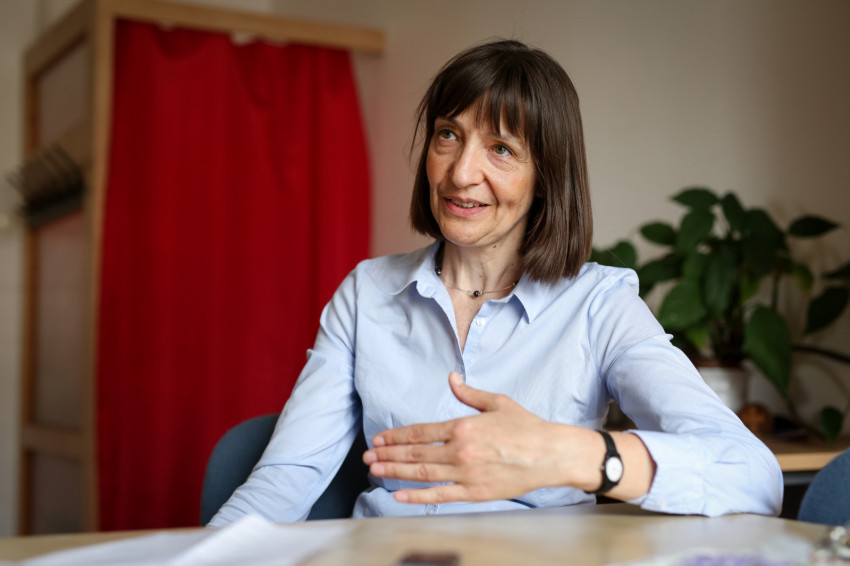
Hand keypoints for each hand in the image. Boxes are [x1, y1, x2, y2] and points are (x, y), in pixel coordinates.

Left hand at [362, 372, 598, 503]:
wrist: (551, 453)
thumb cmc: (527, 427)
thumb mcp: (497, 402)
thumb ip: (469, 393)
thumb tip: (452, 378)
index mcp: (463, 426)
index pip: (421, 432)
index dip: (396, 436)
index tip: (379, 439)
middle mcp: (461, 450)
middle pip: (415, 453)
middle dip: (388, 454)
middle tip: (368, 457)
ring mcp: (467, 473)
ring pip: (422, 473)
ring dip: (395, 472)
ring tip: (375, 471)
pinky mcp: (475, 492)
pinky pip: (440, 496)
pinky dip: (417, 497)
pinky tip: (399, 495)